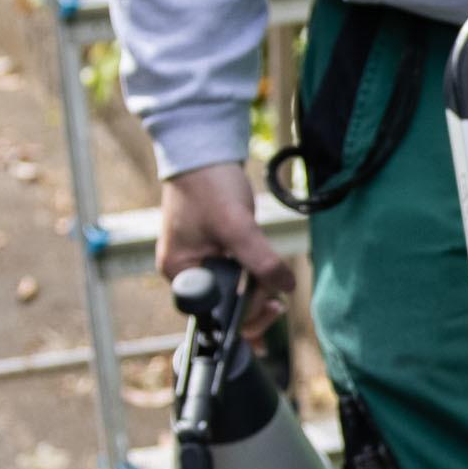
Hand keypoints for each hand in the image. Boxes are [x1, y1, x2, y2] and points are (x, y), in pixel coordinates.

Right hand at [160, 162, 294, 336]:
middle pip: (223, 308)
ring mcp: (199, 263)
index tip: (269, 307)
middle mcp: (185, 273)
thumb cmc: (210, 185)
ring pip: (232, 294)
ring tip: (277, 289)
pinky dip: (253, 280)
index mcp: (180, 272)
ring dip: (256, 293)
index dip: (243, 315)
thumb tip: (286, 288)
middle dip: (253, 306)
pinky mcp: (212, 253)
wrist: (204, 153)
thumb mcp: (237, 226)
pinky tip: (269, 281)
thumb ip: (260, 260)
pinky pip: (234, 278)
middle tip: (278, 304)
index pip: (213, 313)